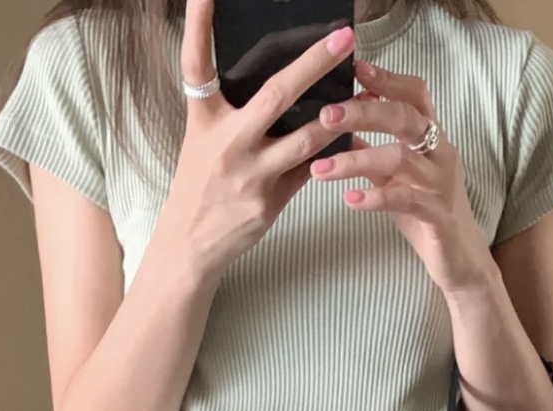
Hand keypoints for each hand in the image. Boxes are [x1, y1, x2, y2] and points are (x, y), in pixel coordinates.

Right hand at [164, 0, 356, 280]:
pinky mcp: (269, 203)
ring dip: (338, 116)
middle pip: (276, 95)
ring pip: (306, 139)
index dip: (198, 26)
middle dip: (314, 65)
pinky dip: (331, 154)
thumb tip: (275, 77)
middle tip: (342, 39)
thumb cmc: (200, 182)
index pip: (196, 66)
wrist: (190, 242)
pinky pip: (310, 171)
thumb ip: (231, 108)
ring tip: (362, 93)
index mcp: (204, 120)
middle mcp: (227, 143)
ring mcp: (250, 175)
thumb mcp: (203, 137)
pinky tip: (351, 136)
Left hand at [307, 58, 493, 297]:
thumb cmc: (425, 216)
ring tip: (321, 169)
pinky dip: (375, 198)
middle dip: (364, 112)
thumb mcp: (395, 178)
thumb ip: (373, 151)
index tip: (355, 68)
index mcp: (432, 140)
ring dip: (356, 160)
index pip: (415, 94)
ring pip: (400, 158)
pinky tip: (349, 199)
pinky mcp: (438, 217)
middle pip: (405, 117)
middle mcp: (441, 155)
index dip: (387, 79)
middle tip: (326, 116)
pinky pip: (406, 200)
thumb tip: (341, 125)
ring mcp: (441, 185)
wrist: (459, 261)